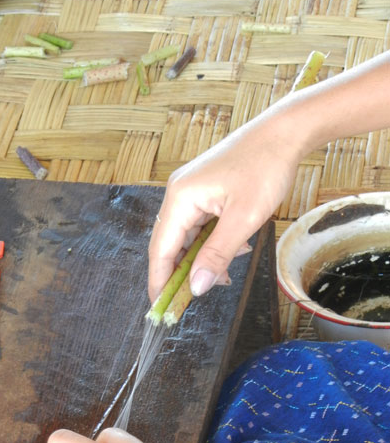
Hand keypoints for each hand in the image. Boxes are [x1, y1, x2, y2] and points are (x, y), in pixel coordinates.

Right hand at [148, 117, 302, 301]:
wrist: (283, 134)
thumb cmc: (265, 167)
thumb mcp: (244, 219)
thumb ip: (217, 255)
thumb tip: (196, 287)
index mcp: (180, 198)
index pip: (160, 250)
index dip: (159, 281)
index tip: (161, 308)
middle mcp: (179, 194)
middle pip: (169, 246)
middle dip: (182, 273)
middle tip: (195, 297)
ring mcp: (190, 193)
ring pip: (186, 238)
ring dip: (202, 259)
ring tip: (224, 273)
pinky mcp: (203, 193)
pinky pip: (199, 227)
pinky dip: (211, 244)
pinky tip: (233, 249)